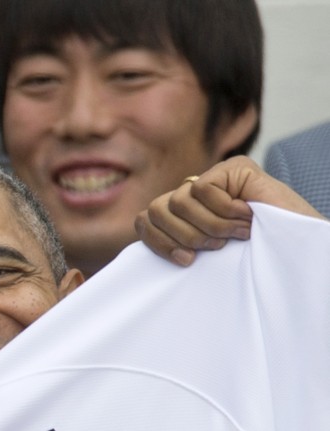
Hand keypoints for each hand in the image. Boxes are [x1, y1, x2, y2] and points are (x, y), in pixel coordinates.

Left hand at [135, 156, 323, 266]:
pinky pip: (203, 191)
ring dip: (207, 226)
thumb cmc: (253, 261)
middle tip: (214, 247)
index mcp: (183, 220)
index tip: (185, 261)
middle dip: (182, 237)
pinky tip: (246, 217)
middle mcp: (194, 196)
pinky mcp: (232, 168)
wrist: (295, 252)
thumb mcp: (204, 261)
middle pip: (155, 210)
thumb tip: (136, 254)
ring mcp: (214, 178)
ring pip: (177, 202)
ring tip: (234, 235)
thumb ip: (174, 250)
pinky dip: (223, 211)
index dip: (157, 242)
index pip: (143, 221)